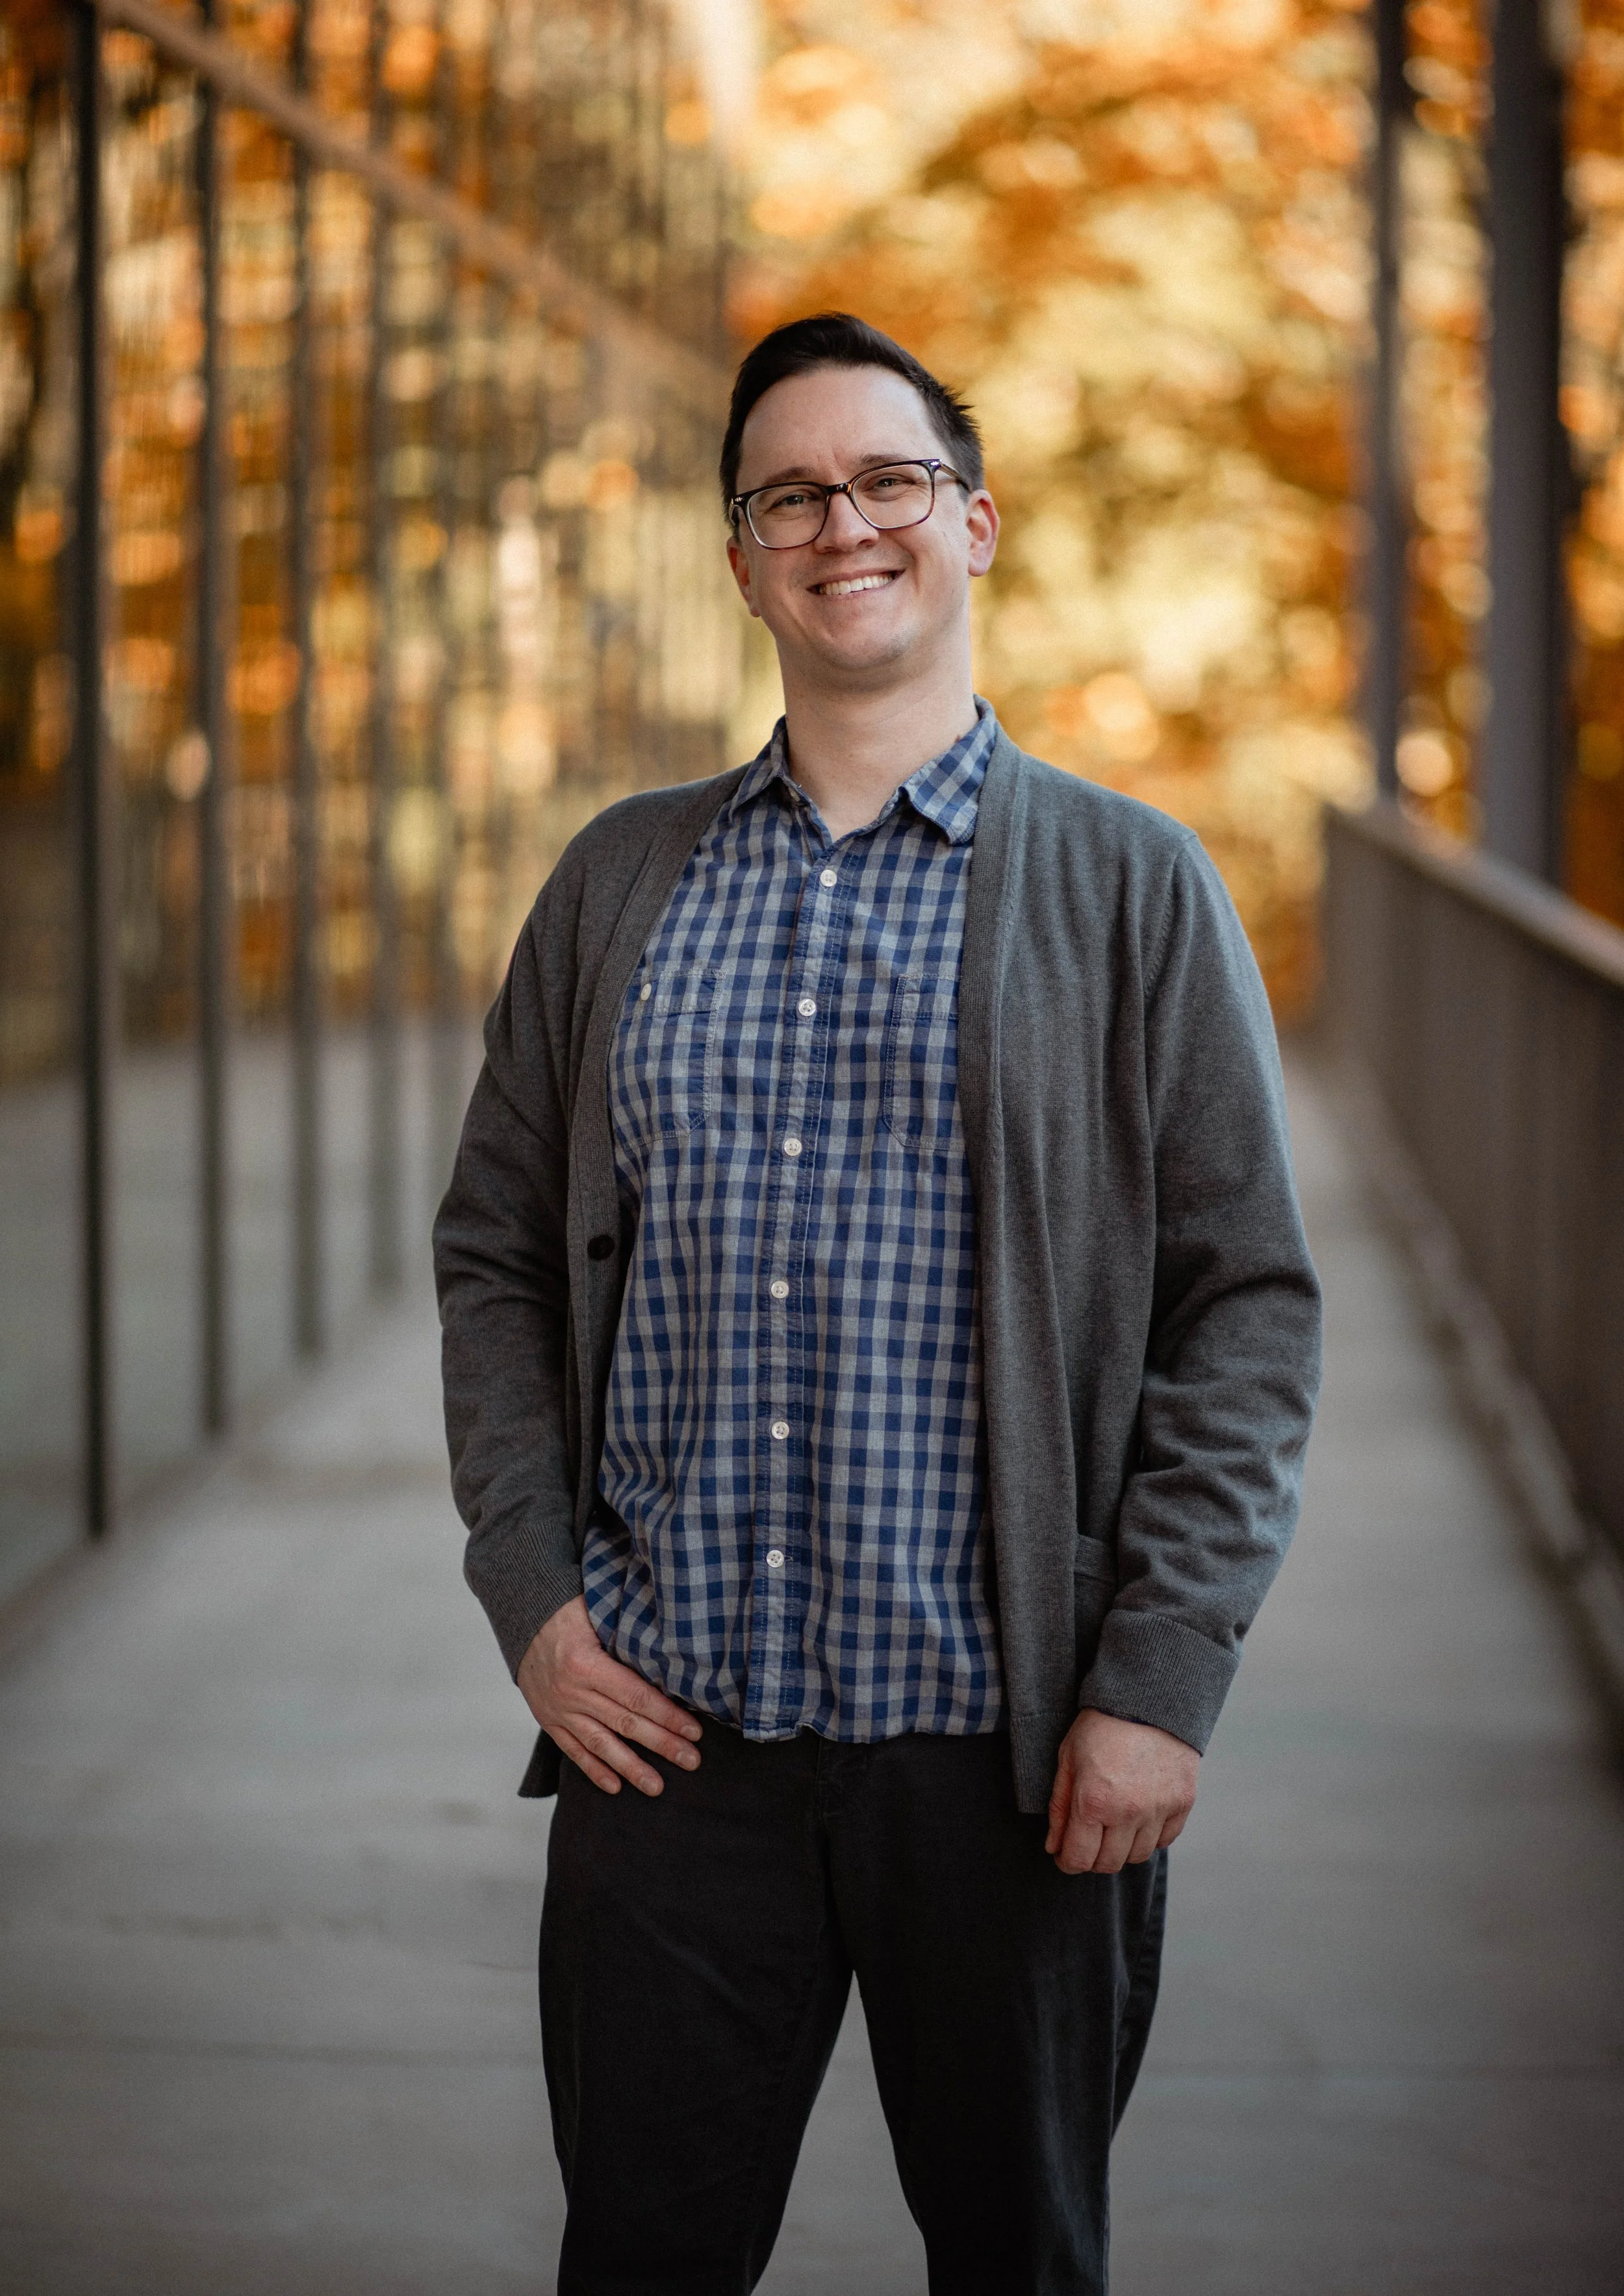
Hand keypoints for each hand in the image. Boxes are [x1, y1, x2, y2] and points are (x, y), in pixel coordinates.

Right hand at [517, 1595, 701, 1796]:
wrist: (522, 1620)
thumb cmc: (568, 1613)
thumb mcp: (598, 1613)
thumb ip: (628, 1633)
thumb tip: (672, 1645)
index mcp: (587, 1664)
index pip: (636, 1696)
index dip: (667, 1715)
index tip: (693, 1731)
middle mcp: (572, 1692)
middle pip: (625, 1724)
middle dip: (661, 1744)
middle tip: (690, 1761)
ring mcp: (559, 1710)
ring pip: (600, 1745)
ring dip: (631, 1767)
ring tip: (656, 1787)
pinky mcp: (549, 1721)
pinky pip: (573, 1750)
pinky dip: (594, 1769)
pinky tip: (615, 1786)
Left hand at [1045, 1707, 1198, 1874]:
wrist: (1148, 1698)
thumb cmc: (1101, 1725)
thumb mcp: (1068, 1759)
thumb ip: (1059, 1807)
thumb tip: (1054, 1846)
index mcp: (1093, 1801)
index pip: (1079, 1858)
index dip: (1068, 1862)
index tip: (1065, 1856)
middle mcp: (1128, 1812)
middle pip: (1109, 1863)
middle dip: (1092, 1858)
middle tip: (1088, 1840)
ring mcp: (1159, 1809)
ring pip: (1138, 1856)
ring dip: (1122, 1849)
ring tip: (1114, 1826)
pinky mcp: (1182, 1803)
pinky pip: (1165, 1840)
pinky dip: (1150, 1837)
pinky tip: (1139, 1818)